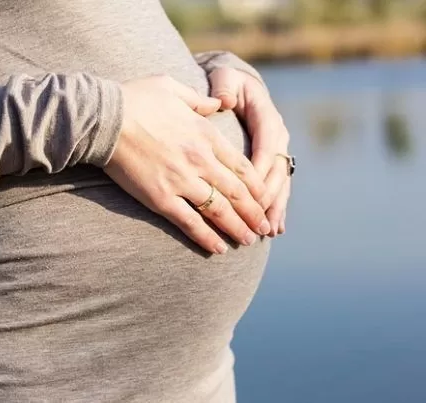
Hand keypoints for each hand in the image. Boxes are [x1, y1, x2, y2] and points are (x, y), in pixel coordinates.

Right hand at [104, 75, 271, 254]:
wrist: (104, 118)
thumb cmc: (134, 99)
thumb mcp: (172, 87)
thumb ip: (199, 99)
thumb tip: (217, 103)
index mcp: (206, 134)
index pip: (242, 166)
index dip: (257, 187)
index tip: (264, 199)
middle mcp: (200, 160)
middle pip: (237, 192)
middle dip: (254, 212)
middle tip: (263, 227)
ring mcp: (181, 181)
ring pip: (219, 210)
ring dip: (237, 228)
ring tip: (248, 241)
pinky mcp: (161, 198)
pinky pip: (190, 222)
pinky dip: (206, 237)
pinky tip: (218, 248)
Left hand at [209, 67, 290, 235]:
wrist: (235, 85)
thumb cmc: (226, 83)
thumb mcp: (224, 78)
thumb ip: (224, 87)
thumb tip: (225, 100)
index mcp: (266, 116)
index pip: (267, 145)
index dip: (261, 167)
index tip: (250, 190)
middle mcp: (277, 136)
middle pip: (276, 170)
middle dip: (269, 196)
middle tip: (260, 219)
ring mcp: (277, 151)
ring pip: (280, 183)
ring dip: (275, 207)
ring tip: (269, 230)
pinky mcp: (273, 162)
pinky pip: (277, 187)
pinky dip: (276, 207)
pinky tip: (276, 228)